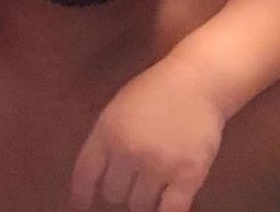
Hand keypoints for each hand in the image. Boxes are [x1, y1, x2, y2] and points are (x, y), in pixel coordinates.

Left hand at [71, 57, 224, 211]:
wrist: (198, 81)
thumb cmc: (157, 90)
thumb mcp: (120, 107)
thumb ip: (106, 138)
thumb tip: (97, 175)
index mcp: (108, 130)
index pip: (84, 174)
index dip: (81, 194)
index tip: (82, 205)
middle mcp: (129, 150)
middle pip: (113, 194)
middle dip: (121, 188)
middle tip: (133, 179)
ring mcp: (158, 165)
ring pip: (139, 206)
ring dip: (144, 198)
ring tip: (154, 183)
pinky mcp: (188, 176)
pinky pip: (170, 211)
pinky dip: (165, 211)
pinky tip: (166, 204)